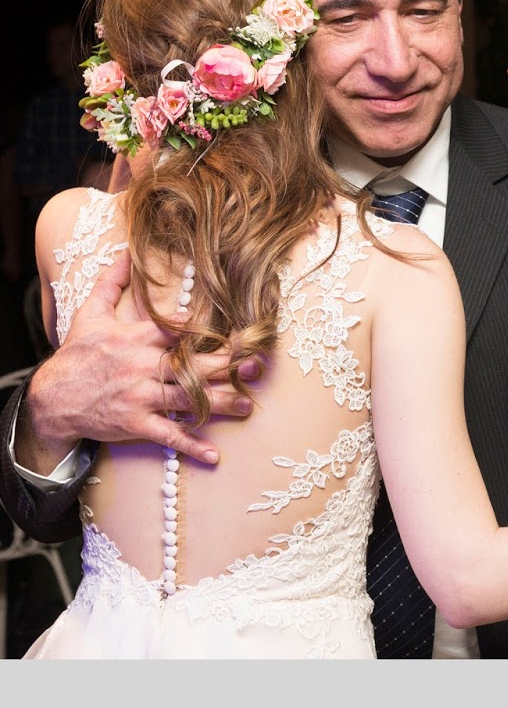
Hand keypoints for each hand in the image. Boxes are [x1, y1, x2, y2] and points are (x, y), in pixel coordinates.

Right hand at [21, 252, 259, 467]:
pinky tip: (213, 454)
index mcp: (135, 338)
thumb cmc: (77, 355)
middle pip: (190, 365)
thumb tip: (125, 253)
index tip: (235, 330)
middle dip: (225, 366)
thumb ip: (111, 283)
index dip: (205, 331)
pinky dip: (190, 445)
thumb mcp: (89, 315)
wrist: (50, 398)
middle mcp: (141, 367)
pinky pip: (166, 435)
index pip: (176, 330)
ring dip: (220, 404)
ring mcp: (139, 397)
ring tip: (248, 406)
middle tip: (256, 366)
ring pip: (186, 400)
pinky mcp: (133, 424)